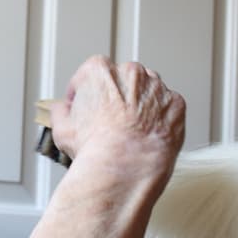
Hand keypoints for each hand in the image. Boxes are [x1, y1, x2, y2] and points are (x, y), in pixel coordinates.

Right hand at [46, 55, 183, 182]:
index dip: (87, 92)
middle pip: (123, 80)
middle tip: (111, 122)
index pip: (91, 74)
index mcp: (100, 70)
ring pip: (148, 91)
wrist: (125, 168)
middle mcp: (130, 72)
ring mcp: (156, 87)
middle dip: (117, 97)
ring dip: (141, 105)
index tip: (86, 106)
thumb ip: (61, 111)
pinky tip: (149, 135)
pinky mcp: (176, 105)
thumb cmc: (94, 148)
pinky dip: (160, 119)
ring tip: (132, 131)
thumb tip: (63, 109)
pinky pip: (167, 108)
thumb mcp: (62, 128)